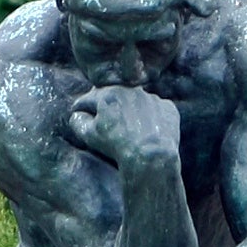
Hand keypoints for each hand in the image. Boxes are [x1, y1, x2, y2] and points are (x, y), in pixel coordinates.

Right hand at [67, 84, 183, 176]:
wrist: (151, 156)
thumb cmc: (117, 146)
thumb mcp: (90, 135)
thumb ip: (78, 121)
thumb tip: (78, 115)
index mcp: (109, 94)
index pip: (89, 99)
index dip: (81, 107)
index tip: (78, 113)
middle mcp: (132, 90)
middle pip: (114, 98)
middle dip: (108, 108)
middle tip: (105, 123)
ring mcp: (153, 98)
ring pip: (136, 103)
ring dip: (130, 112)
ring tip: (129, 130)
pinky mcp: (169, 108)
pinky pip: (156, 111)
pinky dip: (151, 118)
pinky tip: (148, 132)